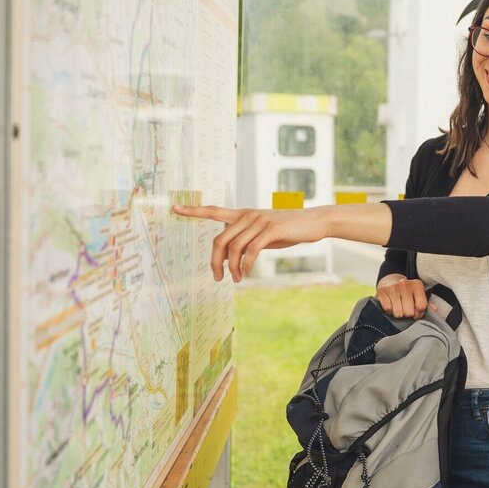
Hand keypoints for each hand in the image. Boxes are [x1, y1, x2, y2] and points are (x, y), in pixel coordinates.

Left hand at [172, 204, 325, 281]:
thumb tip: (227, 257)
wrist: (314, 222)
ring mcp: (259, 221)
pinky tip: (247, 272)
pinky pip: (251, 250)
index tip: (174, 208)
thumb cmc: (286, 230)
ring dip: (232, 267)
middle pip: (219, 239)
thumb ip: (244, 240)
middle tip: (217, 277)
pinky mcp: (271, 230)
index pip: (213, 210)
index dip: (193, 210)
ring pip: (234, 247)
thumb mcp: (262, 234)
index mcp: (243, 214)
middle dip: (214, 261)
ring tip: (236, 279)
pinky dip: (246, 264)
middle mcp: (248, 215)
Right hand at [375, 276, 432, 318]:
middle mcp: (405, 284)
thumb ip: (427, 304)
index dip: (418, 314)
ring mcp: (393, 287)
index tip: (416, 313)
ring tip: (398, 307)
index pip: (421, 307)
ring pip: (398, 313)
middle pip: (409, 312)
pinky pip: (388, 309)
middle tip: (405, 310)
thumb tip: (435, 309)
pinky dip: (388, 311)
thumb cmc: (407, 294)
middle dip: (407, 314)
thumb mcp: (418, 296)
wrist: (389, 284)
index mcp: (417, 285)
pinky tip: (391, 306)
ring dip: (398, 313)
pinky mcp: (382, 291)